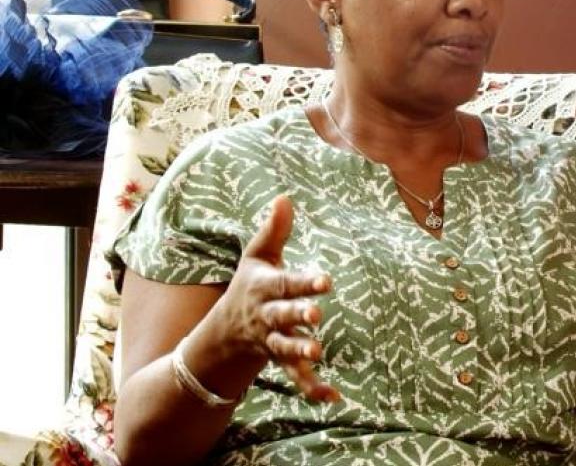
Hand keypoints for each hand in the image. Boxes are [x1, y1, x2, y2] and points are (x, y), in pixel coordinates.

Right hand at [200, 195, 338, 402]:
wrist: (224, 333)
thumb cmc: (249, 287)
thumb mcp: (257, 258)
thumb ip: (273, 231)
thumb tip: (285, 197)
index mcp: (265, 288)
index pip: (286, 283)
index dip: (304, 282)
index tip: (325, 280)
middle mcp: (268, 316)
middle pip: (282, 315)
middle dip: (297, 314)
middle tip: (314, 314)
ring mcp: (273, 340)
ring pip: (285, 347)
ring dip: (300, 350)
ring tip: (317, 351)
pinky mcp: (281, 360)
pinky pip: (296, 376)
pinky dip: (312, 387)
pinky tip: (332, 397)